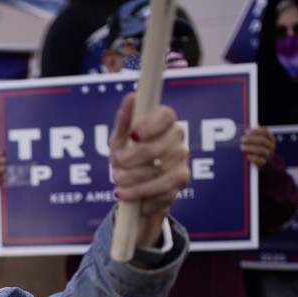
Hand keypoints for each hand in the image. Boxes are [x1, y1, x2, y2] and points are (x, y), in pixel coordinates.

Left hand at [108, 95, 189, 246]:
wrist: (135, 189)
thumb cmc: (127, 157)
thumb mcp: (119, 140)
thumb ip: (124, 120)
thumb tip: (131, 98)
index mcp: (164, 122)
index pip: (166, 116)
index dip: (149, 126)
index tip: (132, 136)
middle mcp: (177, 139)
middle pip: (157, 149)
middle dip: (131, 162)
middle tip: (115, 169)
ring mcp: (182, 161)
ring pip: (159, 174)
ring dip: (134, 184)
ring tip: (119, 188)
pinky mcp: (182, 182)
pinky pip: (163, 193)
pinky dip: (143, 198)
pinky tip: (133, 198)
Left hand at [240, 126, 274, 168]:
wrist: (263, 161)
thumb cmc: (258, 147)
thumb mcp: (258, 140)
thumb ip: (254, 134)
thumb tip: (246, 130)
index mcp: (271, 139)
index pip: (265, 132)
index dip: (256, 131)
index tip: (246, 131)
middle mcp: (271, 146)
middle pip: (262, 141)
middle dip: (251, 139)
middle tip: (242, 139)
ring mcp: (269, 155)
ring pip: (261, 150)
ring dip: (250, 148)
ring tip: (242, 147)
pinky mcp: (264, 163)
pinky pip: (260, 161)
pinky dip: (253, 158)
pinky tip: (247, 156)